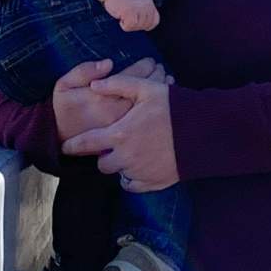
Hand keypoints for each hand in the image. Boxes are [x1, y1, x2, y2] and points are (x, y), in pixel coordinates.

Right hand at [52, 58, 166, 145]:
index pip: (129, 77)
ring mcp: (120, 125)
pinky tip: (160, 100)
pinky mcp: (122, 136)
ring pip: (146, 105)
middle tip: (161, 68)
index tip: (150, 61)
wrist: (58, 138)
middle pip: (143, 91)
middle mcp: (114, 112)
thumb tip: (108, 63)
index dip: (144, 67)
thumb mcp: (64, 86)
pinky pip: (144, 119)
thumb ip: (83, 72)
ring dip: (158, 91)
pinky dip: (154, 108)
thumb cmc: (62, 109)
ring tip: (166, 80)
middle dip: (155, 77)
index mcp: (101, 97)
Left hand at [62, 74, 178, 190]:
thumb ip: (118, 85)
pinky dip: (132, 178)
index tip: (65, 147)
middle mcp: (126, 157)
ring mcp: (140, 172)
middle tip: (112, 147)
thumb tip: (94, 85)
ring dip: (119, 165)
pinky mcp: (153, 182)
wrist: (204, 132)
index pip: (87, 144)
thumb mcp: (147, 89)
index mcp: (120, 134)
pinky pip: (133, 185)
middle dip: (103, 157)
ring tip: (130, 153)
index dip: (73, 146)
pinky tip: (139, 165)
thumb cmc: (174, 108)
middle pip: (102, 165)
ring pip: (118, 174)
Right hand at [104, 0, 159, 32]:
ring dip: (128, 24)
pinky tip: (120, 16)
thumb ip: (143, 9)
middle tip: (126, 18)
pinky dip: (123, 25)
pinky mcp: (130, 12)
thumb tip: (144, 24)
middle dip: (136, 25)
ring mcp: (139, 9)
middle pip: (146, 25)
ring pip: (137, 27)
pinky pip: (129, 26)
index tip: (137, 23)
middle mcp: (147, 6)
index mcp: (149, 3)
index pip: (155, 21)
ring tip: (122, 15)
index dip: (147, 25)